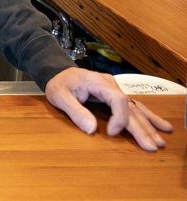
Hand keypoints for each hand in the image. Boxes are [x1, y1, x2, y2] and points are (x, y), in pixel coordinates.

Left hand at [45, 67, 172, 150]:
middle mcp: (111, 85)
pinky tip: (160, 126)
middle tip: (152, 146)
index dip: (119, 117)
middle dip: (141, 128)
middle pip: (130, 107)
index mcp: (98, 82)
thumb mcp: (59, 96)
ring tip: (161, 141)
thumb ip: (75, 111)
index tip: (112, 133)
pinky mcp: (115, 96)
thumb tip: (92, 130)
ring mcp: (115, 90)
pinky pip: (134, 107)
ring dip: (148, 125)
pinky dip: (146, 117)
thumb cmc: (58, 83)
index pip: (118, 99)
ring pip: (135, 108)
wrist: (57, 72)